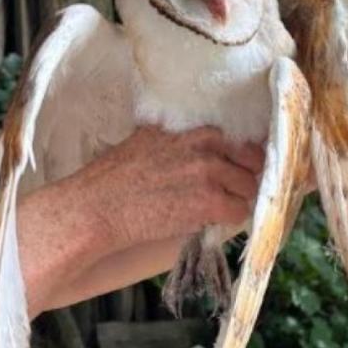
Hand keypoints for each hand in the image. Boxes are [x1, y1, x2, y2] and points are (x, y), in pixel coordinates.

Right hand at [72, 125, 263, 249]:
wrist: (97, 207)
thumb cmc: (114, 177)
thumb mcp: (147, 139)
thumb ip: (177, 137)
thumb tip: (197, 143)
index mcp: (191, 127)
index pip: (239, 137)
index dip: (241, 156)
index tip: (238, 167)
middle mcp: (205, 143)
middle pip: (251, 160)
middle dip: (244, 176)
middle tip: (232, 191)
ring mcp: (209, 171)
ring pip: (248, 187)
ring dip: (238, 199)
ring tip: (218, 208)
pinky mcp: (209, 201)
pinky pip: (240, 211)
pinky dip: (231, 219)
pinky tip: (213, 221)